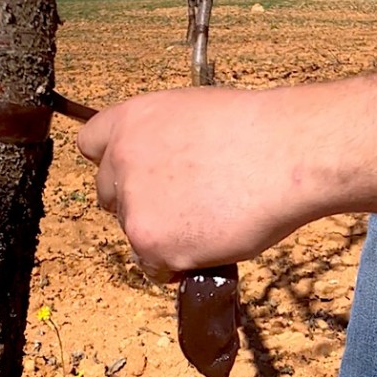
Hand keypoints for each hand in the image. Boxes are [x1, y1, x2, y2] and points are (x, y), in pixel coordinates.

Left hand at [76, 87, 316, 280]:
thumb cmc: (256, 130)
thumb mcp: (192, 113)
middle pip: (109, 194)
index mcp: (129, 120)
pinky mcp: (151, 242)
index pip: (91, 144)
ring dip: (160, 233)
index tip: (132, 173)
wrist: (285, 154)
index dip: (115, 162)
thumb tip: (162, 165)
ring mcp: (134, 204)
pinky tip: (208, 243)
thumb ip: (161, 139)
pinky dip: (177, 262)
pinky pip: (153, 264)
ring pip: (132, 231)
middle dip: (138, 201)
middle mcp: (121, 160)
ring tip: (208, 220)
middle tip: (180, 204)